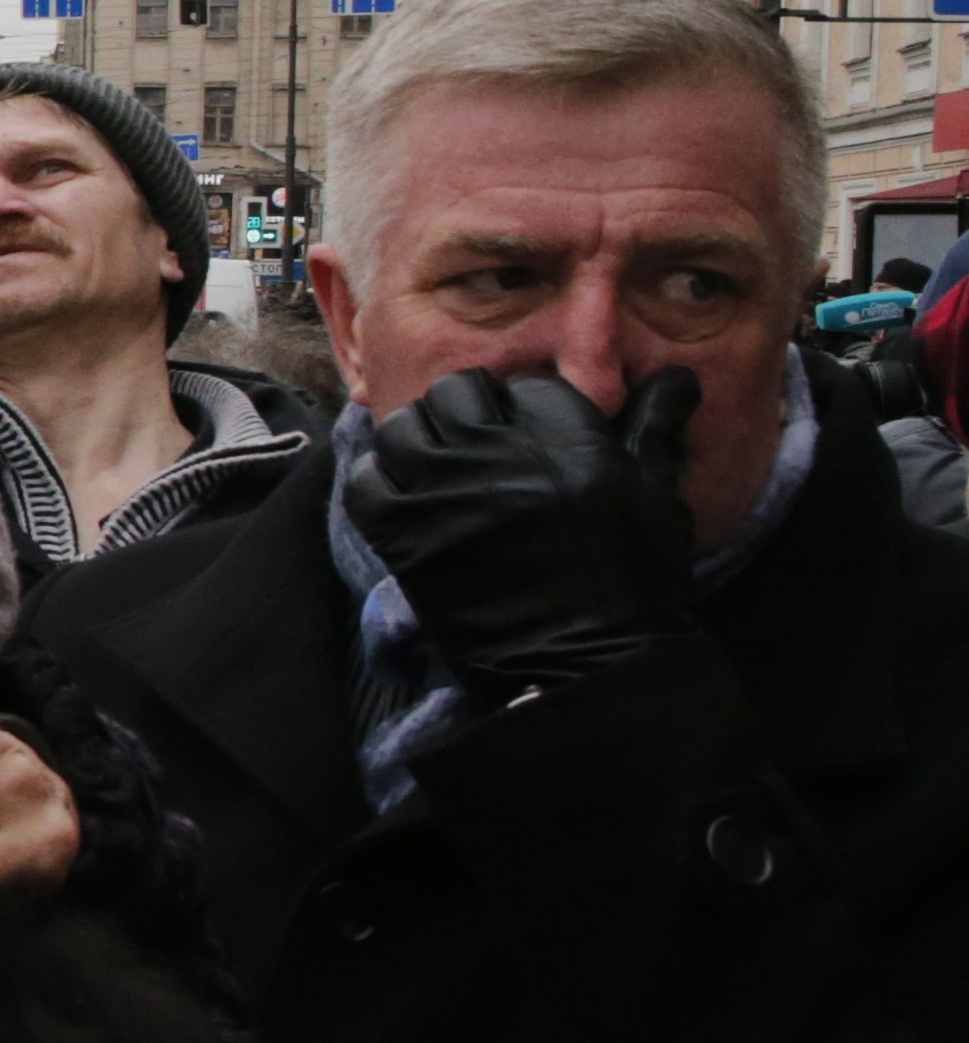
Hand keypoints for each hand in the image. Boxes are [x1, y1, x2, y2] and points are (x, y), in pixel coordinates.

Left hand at [340, 365, 699, 692]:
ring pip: (405, 425)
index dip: (527, 408)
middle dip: (471, 413)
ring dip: (421, 441)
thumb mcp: (657, 495)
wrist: (589, 666)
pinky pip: (365, 477)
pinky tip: (406, 498)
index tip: (530, 436)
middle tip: (482, 448)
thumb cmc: (634, 581)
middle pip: (459, 392)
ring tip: (442, 470)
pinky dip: (379, 480)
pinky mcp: (403, 532)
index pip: (527, 386)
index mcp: (567, 437)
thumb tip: (676, 376)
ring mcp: (444, 489)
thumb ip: (656, 426)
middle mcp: (499, 453)